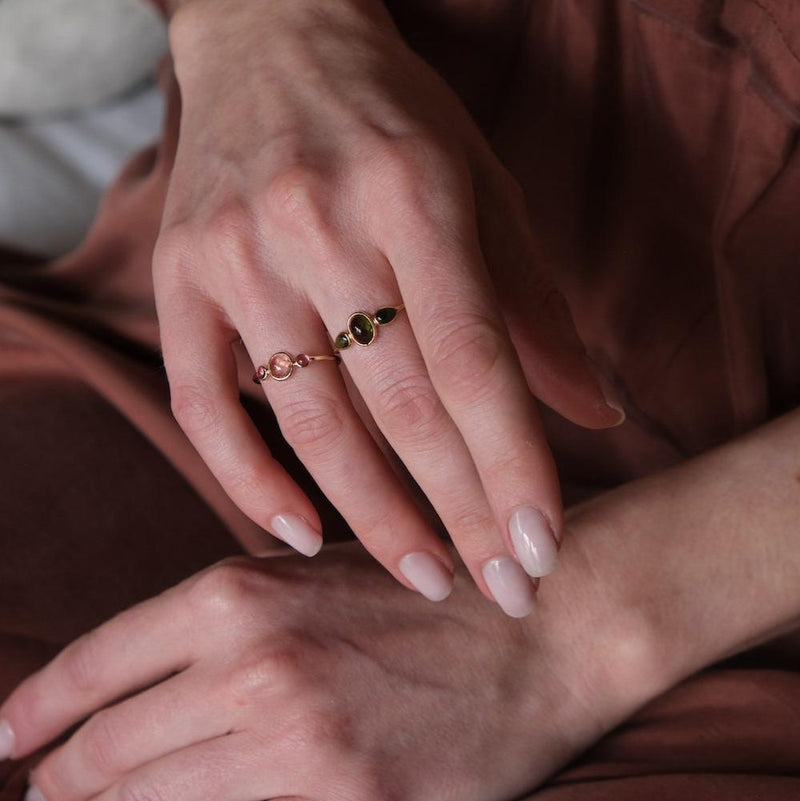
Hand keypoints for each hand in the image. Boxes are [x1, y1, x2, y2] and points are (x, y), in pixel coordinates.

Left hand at [0, 546, 629, 800]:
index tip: (7, 742)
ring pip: (150, 799)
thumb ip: (226, 624)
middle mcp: (253, 666)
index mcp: (240, 595)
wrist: (538, 629)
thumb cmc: (423, 592)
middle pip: (105, 749)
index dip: (36, 709)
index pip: (96, 665)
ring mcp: (296, 744)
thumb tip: (141, 684)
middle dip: (62, 779)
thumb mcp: (313, 577)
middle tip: (44, 793)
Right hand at [154, 0, 624, 614]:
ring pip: (310, 419)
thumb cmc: (394, 123)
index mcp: (414, 194)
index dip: (512, 463)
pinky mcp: (179, 277)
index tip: (541, 550)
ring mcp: (237, 254)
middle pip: (399, 405)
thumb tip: (598, 416)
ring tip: (423, 577)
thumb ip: (536, 307)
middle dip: (457, 512)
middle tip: (497, 592)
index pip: (473, 358)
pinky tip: (300, 533)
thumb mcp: (483, 187)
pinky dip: (249, 479)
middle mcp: (319, 224)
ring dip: (371, 515)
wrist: (271, 42)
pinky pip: (202, 403)